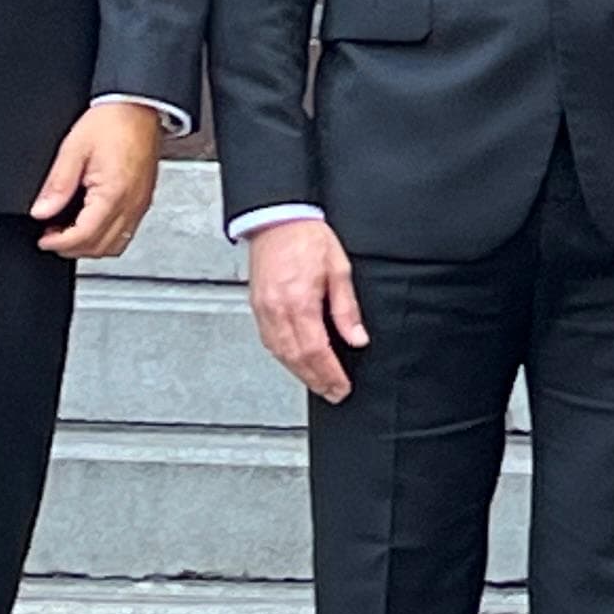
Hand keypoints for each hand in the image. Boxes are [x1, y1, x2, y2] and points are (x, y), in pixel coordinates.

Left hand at [32, 99, 164, 258]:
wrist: (139, 107)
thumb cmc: (113, 121)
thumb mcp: (74, 149)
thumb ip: (57, 184)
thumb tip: (42, 211)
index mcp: (113, 193)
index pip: (84, 236)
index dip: (59, 243)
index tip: (43, 239)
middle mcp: (131, 204)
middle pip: (101, 247)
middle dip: (72, 248)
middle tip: (52, 237)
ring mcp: (140, 204)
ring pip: (116, 245)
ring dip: (90, 246)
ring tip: (70, 232)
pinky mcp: (143, 199)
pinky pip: (126, 231)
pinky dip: (106, 236)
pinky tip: (91, 223)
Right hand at [245, 215, 367, 402]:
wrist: (276, 219)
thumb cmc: (307, 238)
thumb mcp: (339, 269)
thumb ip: (347, 308)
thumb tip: (357, 338)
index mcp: (299, 302)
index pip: (317, 350)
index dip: (330, 373)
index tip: (341, 387)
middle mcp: (277, 310)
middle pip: (297, 358)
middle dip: (317, 380)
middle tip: (333, 393)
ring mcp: (263, 310)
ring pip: (280, 354)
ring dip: (300, 373)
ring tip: (318, 384)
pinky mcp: (256, 307)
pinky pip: (269, 342)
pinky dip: (284, 358)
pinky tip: (296, 363)